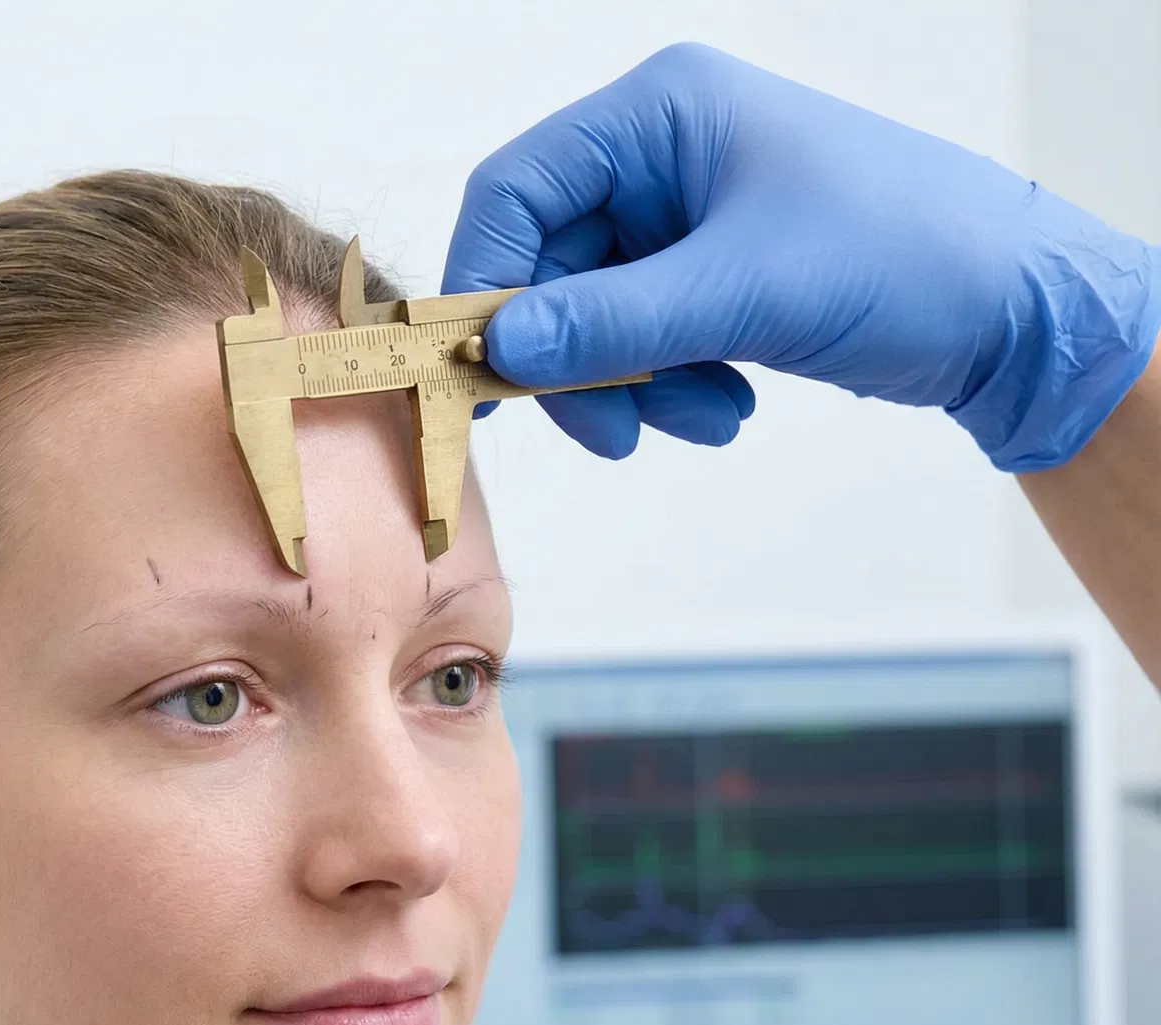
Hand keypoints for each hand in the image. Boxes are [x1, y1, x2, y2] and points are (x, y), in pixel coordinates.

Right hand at [444, 43, 1160, 470]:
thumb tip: (498, 349)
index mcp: (661, 115)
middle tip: (611, 434)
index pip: (518, 190)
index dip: (488, 281)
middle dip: (581, 361)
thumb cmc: (902, 257)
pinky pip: (640, 341)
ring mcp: (684, 217)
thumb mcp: (742, 291)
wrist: (1014, 310)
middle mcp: (661, 156)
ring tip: (706, 419)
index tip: (484, 369)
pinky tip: (728, 406)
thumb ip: (610, 323)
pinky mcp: (707, 274)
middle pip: (550, 268)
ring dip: (633, 387)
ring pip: (592, 318)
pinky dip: (668, 388)